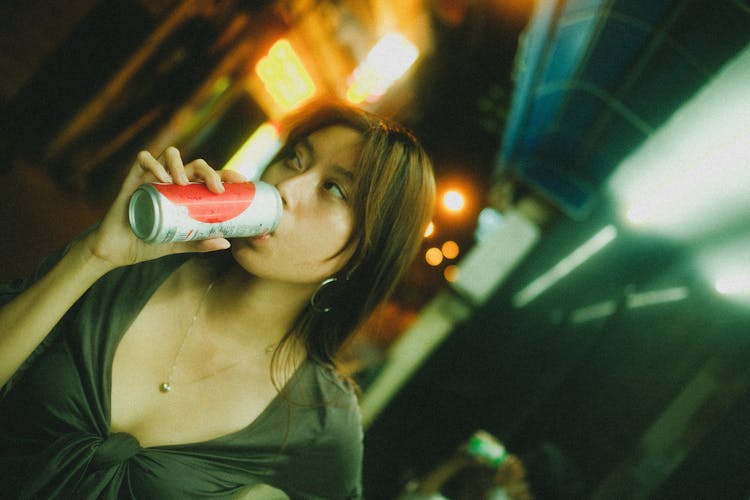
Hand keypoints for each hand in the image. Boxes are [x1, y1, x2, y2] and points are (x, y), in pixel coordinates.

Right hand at [84, 147, 246, 267]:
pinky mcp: (132, 181)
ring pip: (170, 155)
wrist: (116, 251)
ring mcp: (152, 179)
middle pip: (194, 164)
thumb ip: (199, 242)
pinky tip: (162, 178)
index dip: (227, 173)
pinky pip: (142, 161)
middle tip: (217, 189)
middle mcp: (171, 182)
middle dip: (209, 171)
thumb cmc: (148, 243)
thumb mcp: (179, 244)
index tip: (243, 182)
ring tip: (185, 184)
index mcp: (185, 193)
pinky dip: (153, 164)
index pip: (209, 176)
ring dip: (181, 164)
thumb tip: (226, 243)